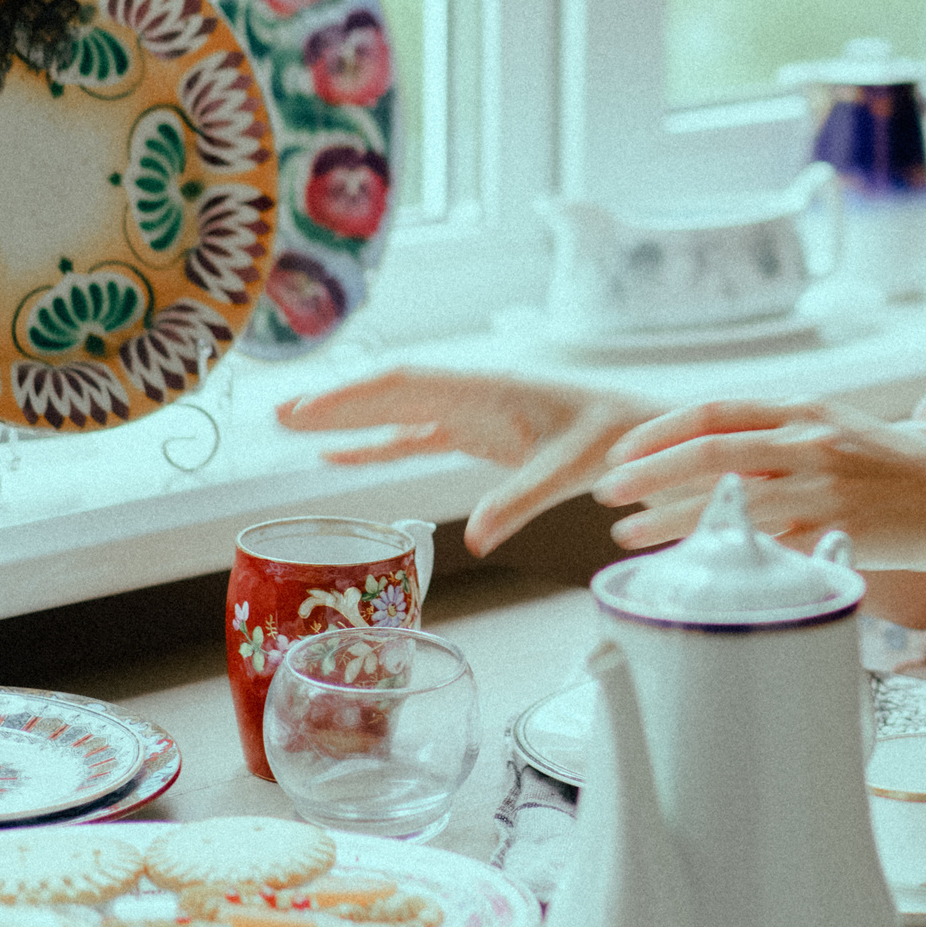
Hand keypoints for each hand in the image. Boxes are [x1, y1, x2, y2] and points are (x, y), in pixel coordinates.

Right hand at [276, 369, 655, 555]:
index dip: (356, 397)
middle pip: (392, 396)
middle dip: (336, 404)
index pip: (410, 386)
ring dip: (349, 422)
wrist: (648, 430)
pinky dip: (379, 445)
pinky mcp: (481, 435)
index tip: (308, 410)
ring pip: (399, 415)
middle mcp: (475, 395)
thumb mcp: (571, 466)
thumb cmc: (616, 436)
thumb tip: (478, 541)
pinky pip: (419, 437)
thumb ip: (523, 499)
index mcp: (491, 389)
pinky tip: (342, 457)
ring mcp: (475, 414)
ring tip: (292, 428)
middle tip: (277, 416)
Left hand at [592, 398, 925, 568]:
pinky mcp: (831, 530)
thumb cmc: (899, 471)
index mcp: (805, 410)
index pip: (714, 411)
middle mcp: (808, 441)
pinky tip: (689, 559)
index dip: (659, 430)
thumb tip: (721, 451)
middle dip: (646, 471)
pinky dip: (717, 548)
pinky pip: (760, 540)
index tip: (623, 450)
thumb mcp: (842, 430)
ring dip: (665, 516)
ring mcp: (819, 486)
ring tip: (626, 531)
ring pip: (723, 498)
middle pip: (706, 450)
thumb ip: (785, 435)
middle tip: (608, 491)